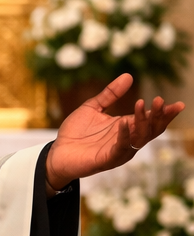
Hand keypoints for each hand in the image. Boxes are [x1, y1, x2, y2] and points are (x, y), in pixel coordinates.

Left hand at [45, 73, 184, 192]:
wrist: (57, 153)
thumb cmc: (76, 133)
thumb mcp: (93, 107)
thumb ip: (110, 93)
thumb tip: (129, 76)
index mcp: (126, 127)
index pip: (151, 120)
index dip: (164, 112)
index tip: (177, 104)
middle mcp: (127, 139)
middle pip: (151, 130)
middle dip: (159, 116)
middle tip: (161, 101)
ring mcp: (118, 151)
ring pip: (139, 139)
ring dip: (143, 123)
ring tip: (143, 105)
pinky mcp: (106, 159)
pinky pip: (120, 148)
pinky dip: (124, 136)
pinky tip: (124, 123)